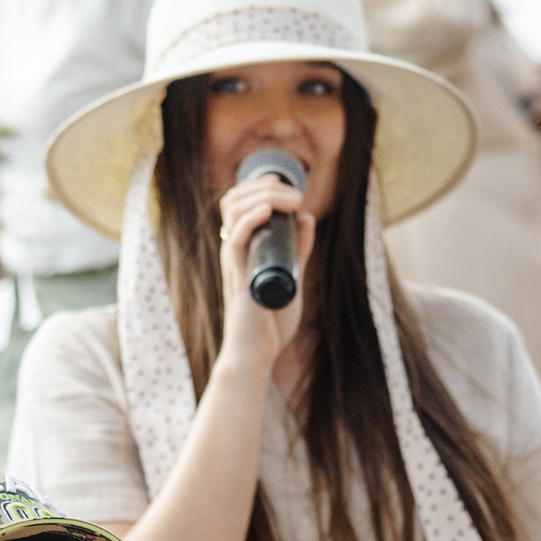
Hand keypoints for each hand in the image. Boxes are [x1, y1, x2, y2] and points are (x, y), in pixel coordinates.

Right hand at [213, 172, 314, 374]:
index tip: (287, 185)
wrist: (256, 356)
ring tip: (291, 199)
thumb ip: (298, 249)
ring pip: (234, 212)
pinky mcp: (239, 277)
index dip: (258, 186)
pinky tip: (268, 210)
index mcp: (243, 249)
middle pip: (234, 200)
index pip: (238, 203)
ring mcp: (234, 263)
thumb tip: (305, 217)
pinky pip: (237, 240)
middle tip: (294, 191)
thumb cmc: (268, 323)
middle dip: (262, 185)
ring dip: (264, 197)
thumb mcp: (291, 275)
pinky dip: (250, 220)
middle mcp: (234, 251)